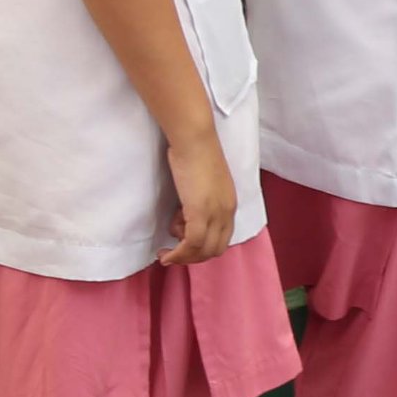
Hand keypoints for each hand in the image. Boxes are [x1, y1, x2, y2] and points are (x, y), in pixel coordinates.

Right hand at [159, 130, 239, 268]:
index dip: (203, 248)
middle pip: (215, 250)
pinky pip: (191, 243)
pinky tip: (166, 253)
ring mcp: (215, 213)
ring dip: (183, 256)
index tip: (184, 244)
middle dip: (193, 256)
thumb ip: (200, 199)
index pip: (222, 239)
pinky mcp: (200, 212)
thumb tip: (185, 213)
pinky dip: (178, 254)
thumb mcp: (204, 182)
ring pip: (203, 250)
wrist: (195, 139)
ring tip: (168, 245)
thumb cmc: (195, 153)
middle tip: (173, 252)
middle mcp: (227, 212)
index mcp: (230, 204)